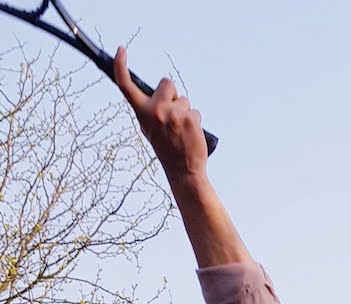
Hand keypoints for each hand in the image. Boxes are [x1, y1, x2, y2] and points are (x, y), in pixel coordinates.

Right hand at [113, 47, 208, 181]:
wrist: (183, 171)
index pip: (127, 86)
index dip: (121, 66)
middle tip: (173, 115)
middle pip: (167, 83)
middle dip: (172, 94)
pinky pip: (194, 111)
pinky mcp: (190, 118)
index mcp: (142, 112)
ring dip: (185, 111)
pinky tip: (190, 134)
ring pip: (184, 99)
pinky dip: (194, 120)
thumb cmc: (166, 148)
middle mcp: (155, 111)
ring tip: (181, 130)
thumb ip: (149, 109)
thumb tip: (154, 94)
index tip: (121, 51)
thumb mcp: (149, 129)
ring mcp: (173, 114)